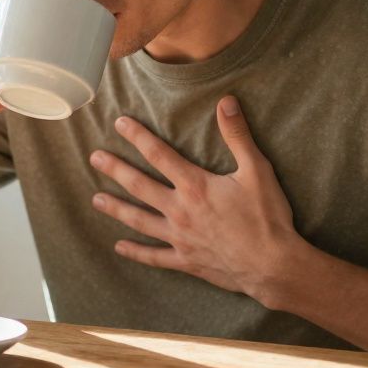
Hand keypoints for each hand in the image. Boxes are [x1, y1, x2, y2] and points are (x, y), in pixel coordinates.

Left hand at [89, 95, 301, 303]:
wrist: (273, 265)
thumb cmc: (267, 217)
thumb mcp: (257, 170)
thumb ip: (238, 136)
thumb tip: (226, 102)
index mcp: (195, 186)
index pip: (159, 155)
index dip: (138, 137)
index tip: (119, 123)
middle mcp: (180, 210)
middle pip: (139, 185)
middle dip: (115, 169)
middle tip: (94, 158)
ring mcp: (180, 237)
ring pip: (139, 220)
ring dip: (116, 208)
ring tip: (95, 200)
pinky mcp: (185, 260)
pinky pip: (154, 256)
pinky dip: (136, 252)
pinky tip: (119, 247)